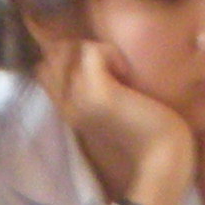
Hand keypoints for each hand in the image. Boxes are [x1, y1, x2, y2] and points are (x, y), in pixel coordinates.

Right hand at [40, 38, 195, 204]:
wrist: (160, 156)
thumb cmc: (142, 131)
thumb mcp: (109, 108)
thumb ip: (94, 87)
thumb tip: (90, 57)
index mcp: (66, 110)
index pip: (43, 69)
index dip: (66, 57)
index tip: (97, 69)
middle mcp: (66, 104)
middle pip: (53, 54)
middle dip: (78, 48)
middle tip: (108, 66)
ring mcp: (78, 98)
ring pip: (69, 49)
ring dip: (97, 49)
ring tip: (118, 71)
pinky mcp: (97, 93)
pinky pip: (90, 51)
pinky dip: (109, 52)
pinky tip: (125, 73)